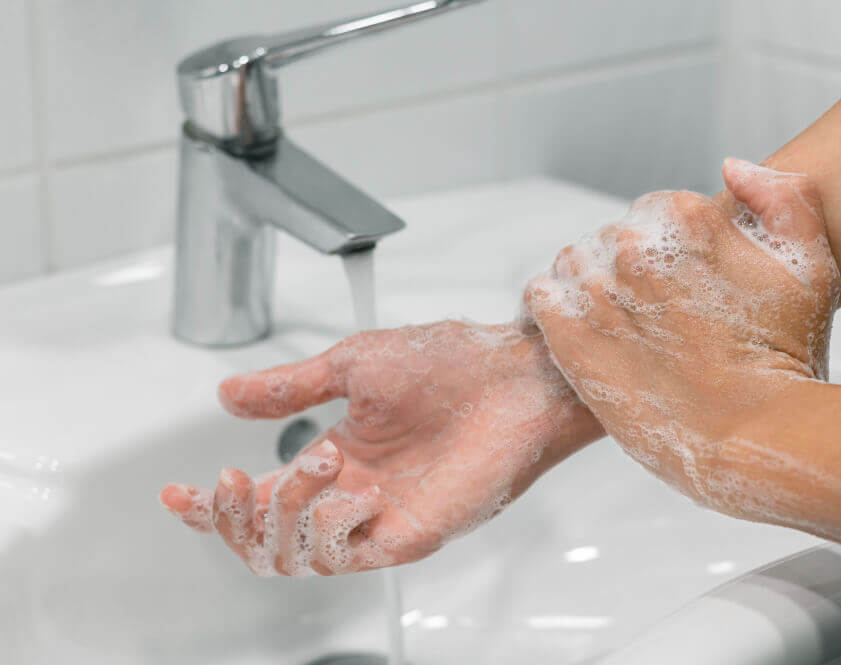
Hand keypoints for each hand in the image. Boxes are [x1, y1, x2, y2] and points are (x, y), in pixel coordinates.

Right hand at [160, 320, 601, 575]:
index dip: (211, 506)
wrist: (513, 377)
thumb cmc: (449, 363)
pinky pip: (348, 556)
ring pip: (297, 555)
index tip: (176, 494)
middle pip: (265, 539)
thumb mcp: (352, 366)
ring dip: (289, 512)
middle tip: (237, 480)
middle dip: (235, 517)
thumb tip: (227, 395)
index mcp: (334, 456)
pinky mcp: (411, 533)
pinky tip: (354, 486)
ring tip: (320, 460)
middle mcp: (351, 493)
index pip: (260, 498)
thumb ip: (288, 388)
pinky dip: (333, 525)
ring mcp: (380, 517)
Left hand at [523, 159, 839, 503]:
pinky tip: (581, 331)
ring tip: (621, 326)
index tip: (686, 284)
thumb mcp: (811, 266)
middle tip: (658, 315)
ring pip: (574, 262)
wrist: (751, 437)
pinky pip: (541, 294)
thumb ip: (783, 199)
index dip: (671, 246)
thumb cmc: (786, 358)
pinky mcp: (567, 334)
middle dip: (631, 267)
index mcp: (686, 217)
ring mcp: (596, 290)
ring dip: (590, 284)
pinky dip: (553, 306)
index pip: (656, 210)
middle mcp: (634, 245)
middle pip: (613, 237)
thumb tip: (732, 167)